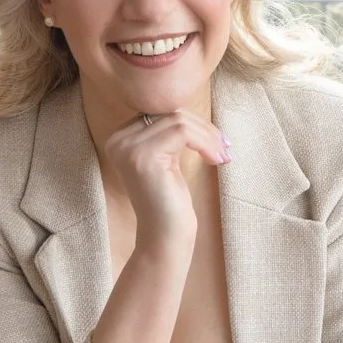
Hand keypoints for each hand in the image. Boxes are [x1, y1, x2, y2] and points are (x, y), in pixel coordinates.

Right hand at [104, 110, 229, 243]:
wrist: (165, 235)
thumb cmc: (170, 200)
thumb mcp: (168, 159)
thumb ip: (169, 132)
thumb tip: (191, 106)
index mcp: (120, 139)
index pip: (160, 114)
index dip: (192, 123)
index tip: (216, 140)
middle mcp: (118, 140)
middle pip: (169, 114)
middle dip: (203, 128)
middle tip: (225, 146)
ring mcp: (128, 147)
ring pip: (179, 121)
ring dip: (208, 136)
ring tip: (222, 154)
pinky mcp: (144, 156)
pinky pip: (182, 132)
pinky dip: (205, 142)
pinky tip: (215, 159)